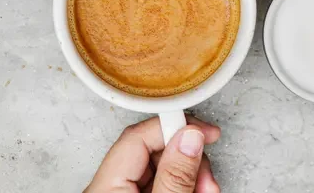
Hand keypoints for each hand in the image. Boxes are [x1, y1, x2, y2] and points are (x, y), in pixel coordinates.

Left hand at [85, 116, 220, 192]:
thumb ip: (175, 176)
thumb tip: (190, 137)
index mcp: (106, 187)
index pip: (138, 136)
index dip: (174, 127)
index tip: (204, 131)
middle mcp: (110, 189)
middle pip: (153, 152)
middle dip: (188, 158)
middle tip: (207, 177)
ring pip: (161, 169)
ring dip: (190, 174)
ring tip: (206, 190)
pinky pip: (159, 184)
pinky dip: (182, 186)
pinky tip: (196, 192)